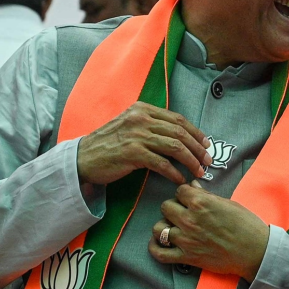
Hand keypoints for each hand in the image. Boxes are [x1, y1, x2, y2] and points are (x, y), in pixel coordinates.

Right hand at [76, 102, 211, 184]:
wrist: (81, 158)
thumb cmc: (108, 145)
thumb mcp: (130, 126)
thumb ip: (151, 126)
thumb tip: (180, 136)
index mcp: (142, 109)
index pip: (177, 119)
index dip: (195, 133)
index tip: (206, 145)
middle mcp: (141, 118)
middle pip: (179, 132)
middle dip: (197, 148)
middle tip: (207, 161)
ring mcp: (136, 135)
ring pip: (174, 146)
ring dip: (191, 161)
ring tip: (198, 171)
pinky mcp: (132, 153)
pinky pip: (161, 163)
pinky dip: (174, 172)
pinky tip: (180, 179)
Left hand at [149, 182, 269, 281]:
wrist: (255, 250)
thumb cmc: (246, 225)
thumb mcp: (228, 203)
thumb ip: (207, 195)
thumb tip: (193, 187)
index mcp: (201, 203)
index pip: (180, 190)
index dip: (185, 193)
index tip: (189, 198)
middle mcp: (190, 219)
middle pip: (166, 206)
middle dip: (174, 207)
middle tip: (183, 212)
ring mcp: (186, 239)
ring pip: (158, 228)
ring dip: (164, 226)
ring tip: (173, 226)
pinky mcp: (186, 257)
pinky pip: (160, 253)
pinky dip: (155, 248)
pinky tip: (159, 243)